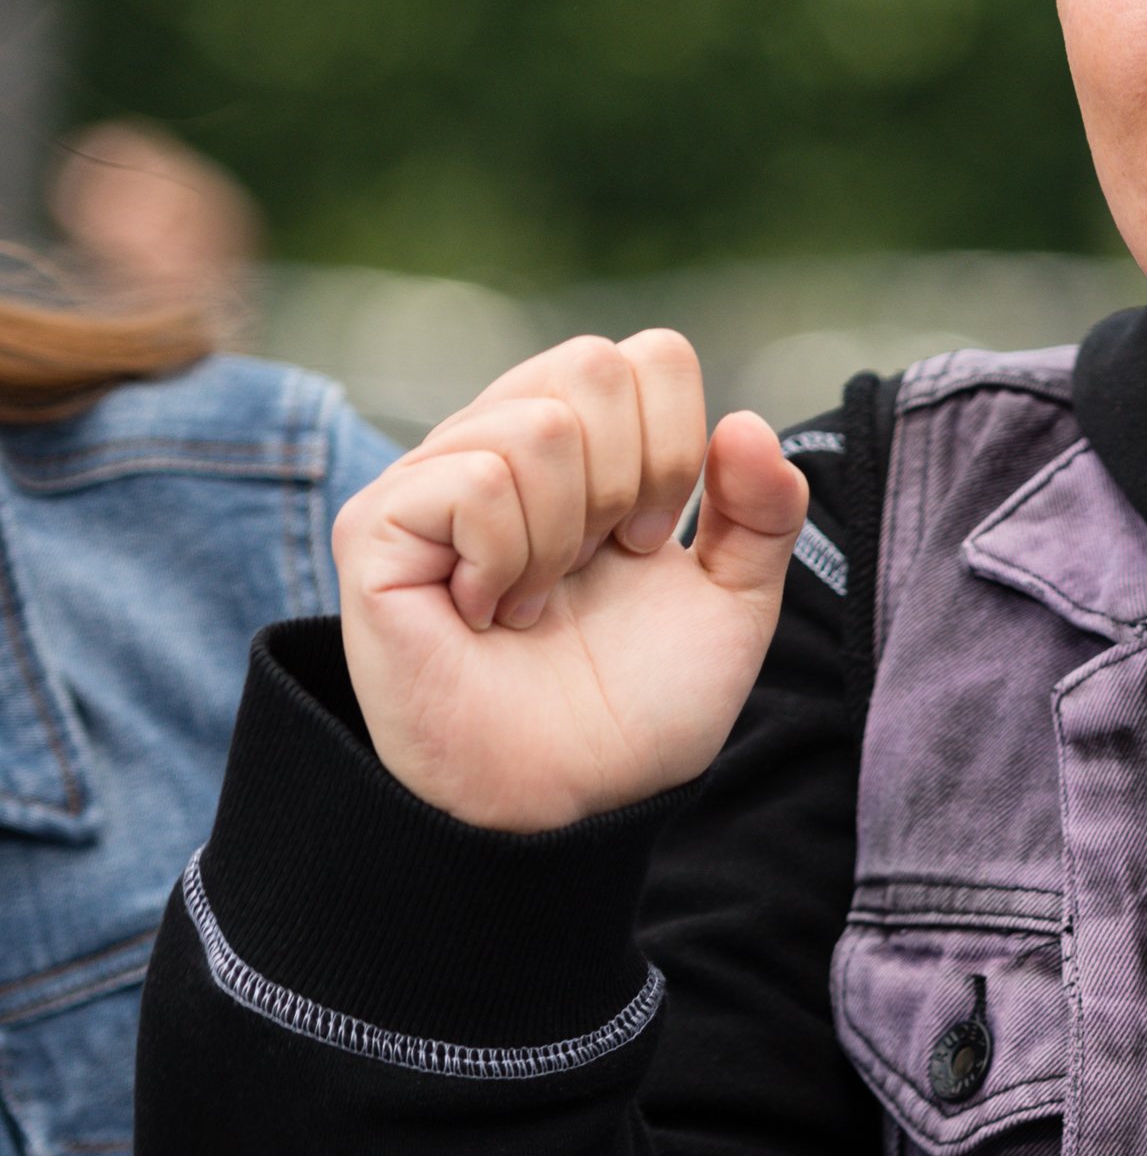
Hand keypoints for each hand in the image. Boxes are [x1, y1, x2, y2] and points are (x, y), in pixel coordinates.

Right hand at [332, 331, 809, 832]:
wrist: (569, 799)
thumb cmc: (637, 703)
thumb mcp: (735, 600)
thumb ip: (763, 510)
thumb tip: (746, 422)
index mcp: (587, 442)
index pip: (652, 356)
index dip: (678, 449)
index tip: (650, 544)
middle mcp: (503, 439)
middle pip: (594, 365)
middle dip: (629, 482)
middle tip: (595, 566)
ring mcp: (432, 477)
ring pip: (539, 426)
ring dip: (564, 538)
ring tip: (533, 601)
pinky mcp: (375, 526)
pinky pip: (472, 480)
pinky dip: (505, 559)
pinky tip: (484, 612)